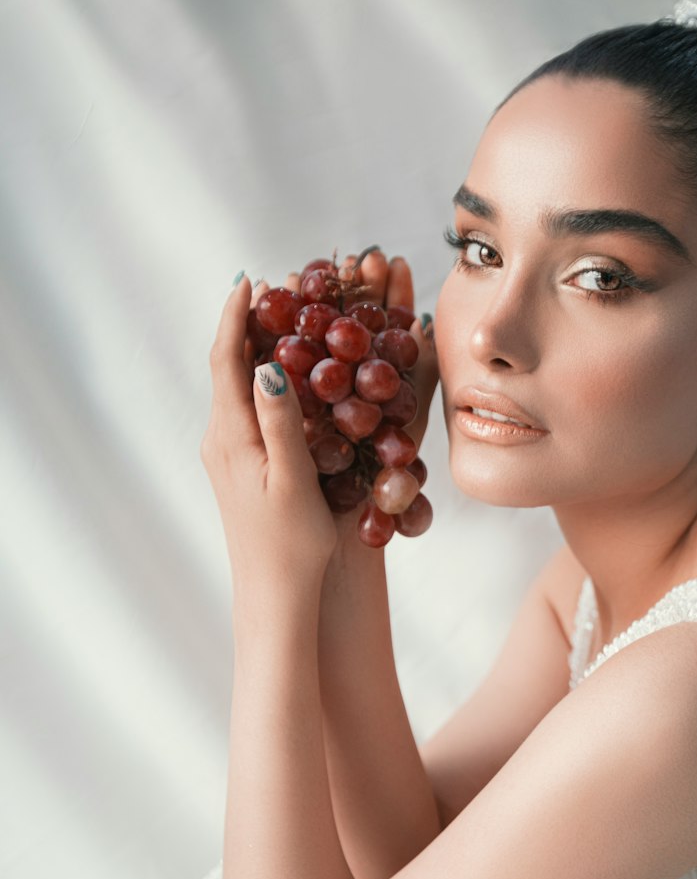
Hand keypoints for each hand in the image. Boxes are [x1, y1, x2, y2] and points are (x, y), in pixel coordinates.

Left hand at [201, 275, 337, 597]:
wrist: (274, 598)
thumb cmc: (291, 546)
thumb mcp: (292, 481)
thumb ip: (280, 422)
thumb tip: (269, 366)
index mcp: (232, 437)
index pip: (226, 361)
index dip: (235, 317)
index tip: (249, 280)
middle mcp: (222, 441)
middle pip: (229, 368)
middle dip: (248, 325)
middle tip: (279, 290)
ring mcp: (229, 456)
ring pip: (239, 389)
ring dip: (258, 352)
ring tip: (286, 321)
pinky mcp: (241, 471)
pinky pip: (249, 411)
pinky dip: (267, 384)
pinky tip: (291, 381)